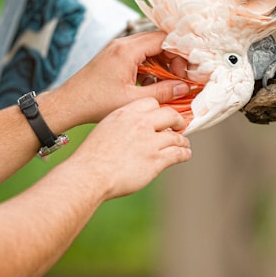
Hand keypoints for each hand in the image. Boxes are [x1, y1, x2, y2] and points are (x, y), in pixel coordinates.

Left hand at [51, 31, 190, 126]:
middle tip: (180, 77)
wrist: (69, 103)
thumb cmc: (94, 102)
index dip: (180, 52)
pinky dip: (149, 66)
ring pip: (149, 48)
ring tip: (168, 82)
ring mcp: (116, 49)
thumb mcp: (133, 100)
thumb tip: (183, 88)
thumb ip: (162, 92)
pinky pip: (138, 55)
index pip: (163, 39)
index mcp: (127, 51)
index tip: (187, 68)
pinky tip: (151, 83)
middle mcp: (121, 45)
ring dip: (162, 62)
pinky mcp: (113, 57)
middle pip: (158, 41)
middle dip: (173, 57)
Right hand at [67, 98, 190, 199]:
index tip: (161, 116)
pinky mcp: (156, 160)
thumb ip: (123, 124)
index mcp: (125, 113)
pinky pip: (178, 153)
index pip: (151, 103)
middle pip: (170, 114)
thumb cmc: (92, 156)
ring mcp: (150, 142)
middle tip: (178, 126)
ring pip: (176, 136)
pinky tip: (184, 155)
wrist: (90, 174)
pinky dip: (184, 154)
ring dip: (182, 141)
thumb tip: (134, 129)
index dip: (159, 109)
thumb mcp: (105, 128)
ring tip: (183, 144)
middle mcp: (140, 123)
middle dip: (177, 120)